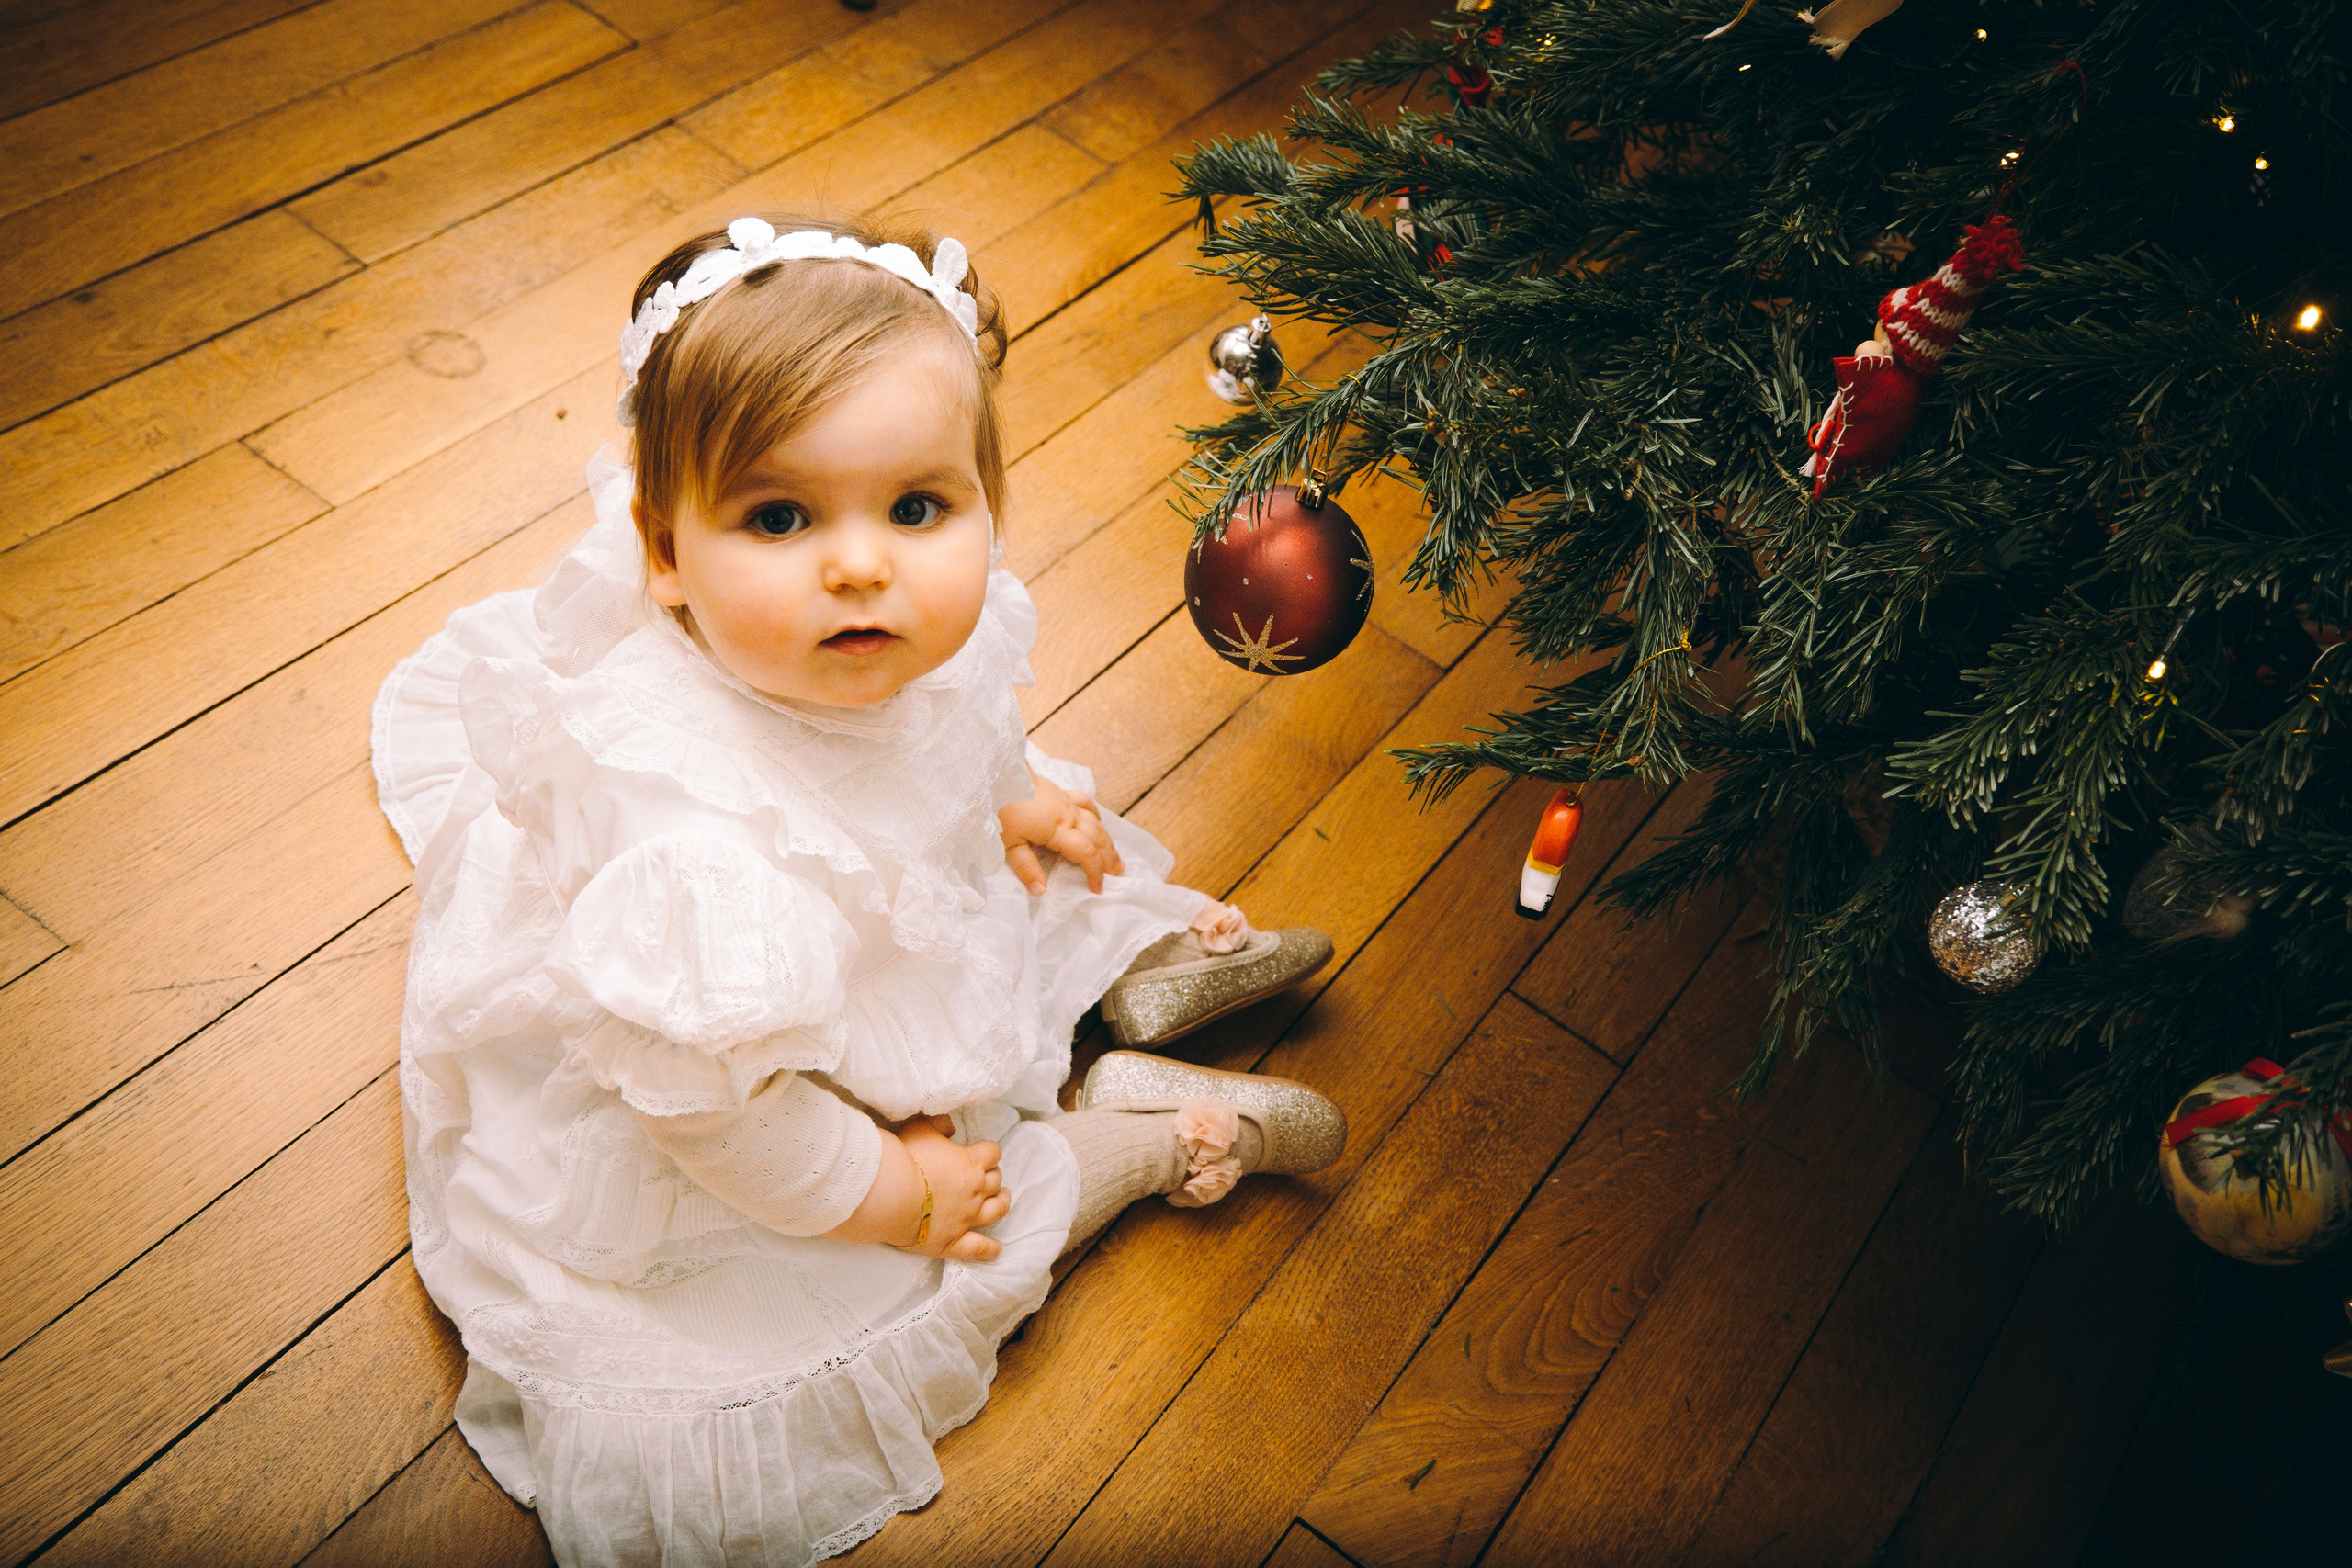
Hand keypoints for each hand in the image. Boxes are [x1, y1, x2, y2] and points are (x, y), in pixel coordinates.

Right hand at [896, 1116, 1009, 1260]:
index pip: (993, 1153)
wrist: (892, 1194)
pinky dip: (990, 1249)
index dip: (988, 1152)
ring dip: (1001, 1203)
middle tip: (986, 1175)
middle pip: (995, 1181)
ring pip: (996, 1211)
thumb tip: (951, 1126)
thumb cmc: (906, 1157)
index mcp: (971, 1163)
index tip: (981, 1152)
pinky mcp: (954, 1241)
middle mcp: (976, 1191)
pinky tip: (997, 1249)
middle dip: (993, 1176)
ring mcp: (967, 1218)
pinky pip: (978, 1248)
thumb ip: (940, 1124)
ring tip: (1002, 1199)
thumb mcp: (921, 1129)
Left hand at [998, 766, 1123, 893]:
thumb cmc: (1000, 808)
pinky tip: (1099, 823)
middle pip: (1097, 838)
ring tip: (1116, 857)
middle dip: (1108, 858)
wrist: (998, 774)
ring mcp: (1066, 801)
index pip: (1086, 853)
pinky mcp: (1061, 792)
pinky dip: (1096, 817)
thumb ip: (1027, 868)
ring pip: (1096, 823)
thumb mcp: (1008, 843)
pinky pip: (1086, 804)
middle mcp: (1068, 814)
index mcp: (1058, 828)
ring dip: (1108, 841)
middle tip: (1117, 875)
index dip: (1095, 872)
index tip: (1097, 889)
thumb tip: (1041, 892)